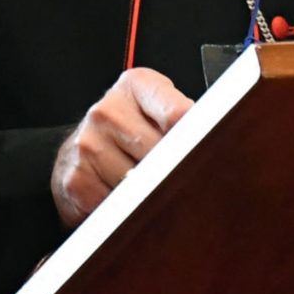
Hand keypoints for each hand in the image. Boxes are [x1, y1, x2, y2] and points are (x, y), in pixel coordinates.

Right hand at [51, 67, 191, 226]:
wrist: (77, 151)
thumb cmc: (129, 129)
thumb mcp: (157, 108)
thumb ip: (183, 116)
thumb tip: (217, 138)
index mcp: (135, 85)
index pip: (177, 113)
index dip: (197, 137)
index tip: (207, 151)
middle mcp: (107, 110)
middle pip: (160, 152)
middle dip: (174, 168)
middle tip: (182, 176)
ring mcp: (88, 144)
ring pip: (139, 182)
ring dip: (150, 191)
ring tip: (148, 183)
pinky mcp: (77, 179)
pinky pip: (117, 204)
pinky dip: (127, 208)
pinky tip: (125, 196)